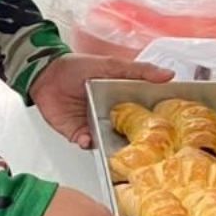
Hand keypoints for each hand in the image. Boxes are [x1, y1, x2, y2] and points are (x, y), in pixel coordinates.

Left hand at [30, 54, 173, 148]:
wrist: (44, 73)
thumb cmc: (77, 66)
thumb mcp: (112, 65)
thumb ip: (139, 71)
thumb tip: (168, 75)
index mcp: (121, 99)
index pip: (143, 114)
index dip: (155, 122)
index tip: (170, 131)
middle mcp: (110, 116)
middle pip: (128, 134)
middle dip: (136, 143)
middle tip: (146, 150)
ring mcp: (94, 126)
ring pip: (109, 142)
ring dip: (113, 146)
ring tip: (118, 149)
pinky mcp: (77, 134)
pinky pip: (87, 144)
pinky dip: (89, 143)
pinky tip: (89, 138)